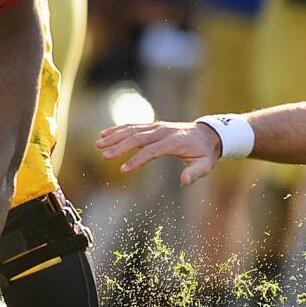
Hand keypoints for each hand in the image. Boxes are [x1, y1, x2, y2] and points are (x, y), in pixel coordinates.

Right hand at [97, 121, 222, 185]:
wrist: (207, 134)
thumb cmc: (204, 153)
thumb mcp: (205, 165)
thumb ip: (195, 173)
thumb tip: (184, 181)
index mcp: (174, 141)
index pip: (152, 150)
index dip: (137, 160)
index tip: (123, 170)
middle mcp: (163, 131)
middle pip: (138, 138)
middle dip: (120, 147)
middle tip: (104, 156)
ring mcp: (157, 127)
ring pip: (132, 130)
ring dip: (114, 136)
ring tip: (98, 144)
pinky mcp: (152, 126)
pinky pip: (133, 126)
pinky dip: (118, 129)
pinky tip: (104, 134)